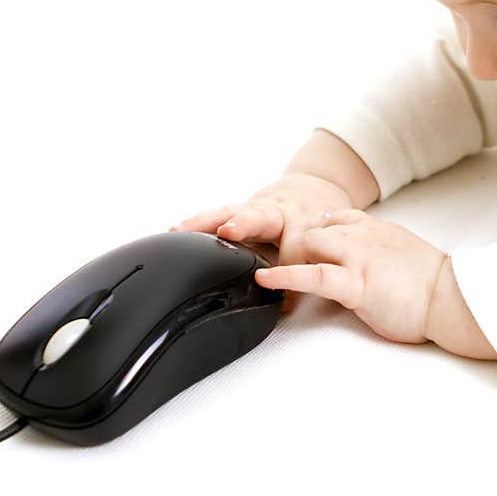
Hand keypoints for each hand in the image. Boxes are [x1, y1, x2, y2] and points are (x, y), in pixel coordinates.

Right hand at [168, 172, 354, 284]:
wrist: (311, 188)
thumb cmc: (314, 221)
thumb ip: (306, 269)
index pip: (298, 246)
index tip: (284, 299)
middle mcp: (276, 210)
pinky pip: (215, 214)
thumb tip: (287, 307)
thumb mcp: (320, 245)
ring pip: (230, 210)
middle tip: (230, 230)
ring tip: (182, 231)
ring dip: (207, 220)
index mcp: (302, 222)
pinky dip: (196, 222)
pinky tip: (175, 231)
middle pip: (261, 215)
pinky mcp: (237, 209)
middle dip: (245, 222)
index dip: (291, 269)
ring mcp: (254, 207)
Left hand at [254, 208, 446, 344]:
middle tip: (273, 256)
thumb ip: (381, 251)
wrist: (453, 297)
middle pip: (315, 228)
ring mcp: (358, 257)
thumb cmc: (434, 285)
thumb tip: (370, 262)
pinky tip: (265, 279)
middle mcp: (364, 236)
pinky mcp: (356, 283)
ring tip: (257, 265)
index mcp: (376, 230)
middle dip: (294, 243)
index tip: (299, 237)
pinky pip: (314, 275)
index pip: (337, 217)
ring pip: (310, 243)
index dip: (315, 229)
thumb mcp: (404, 255)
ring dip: (286, 254)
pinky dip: (286, 276)